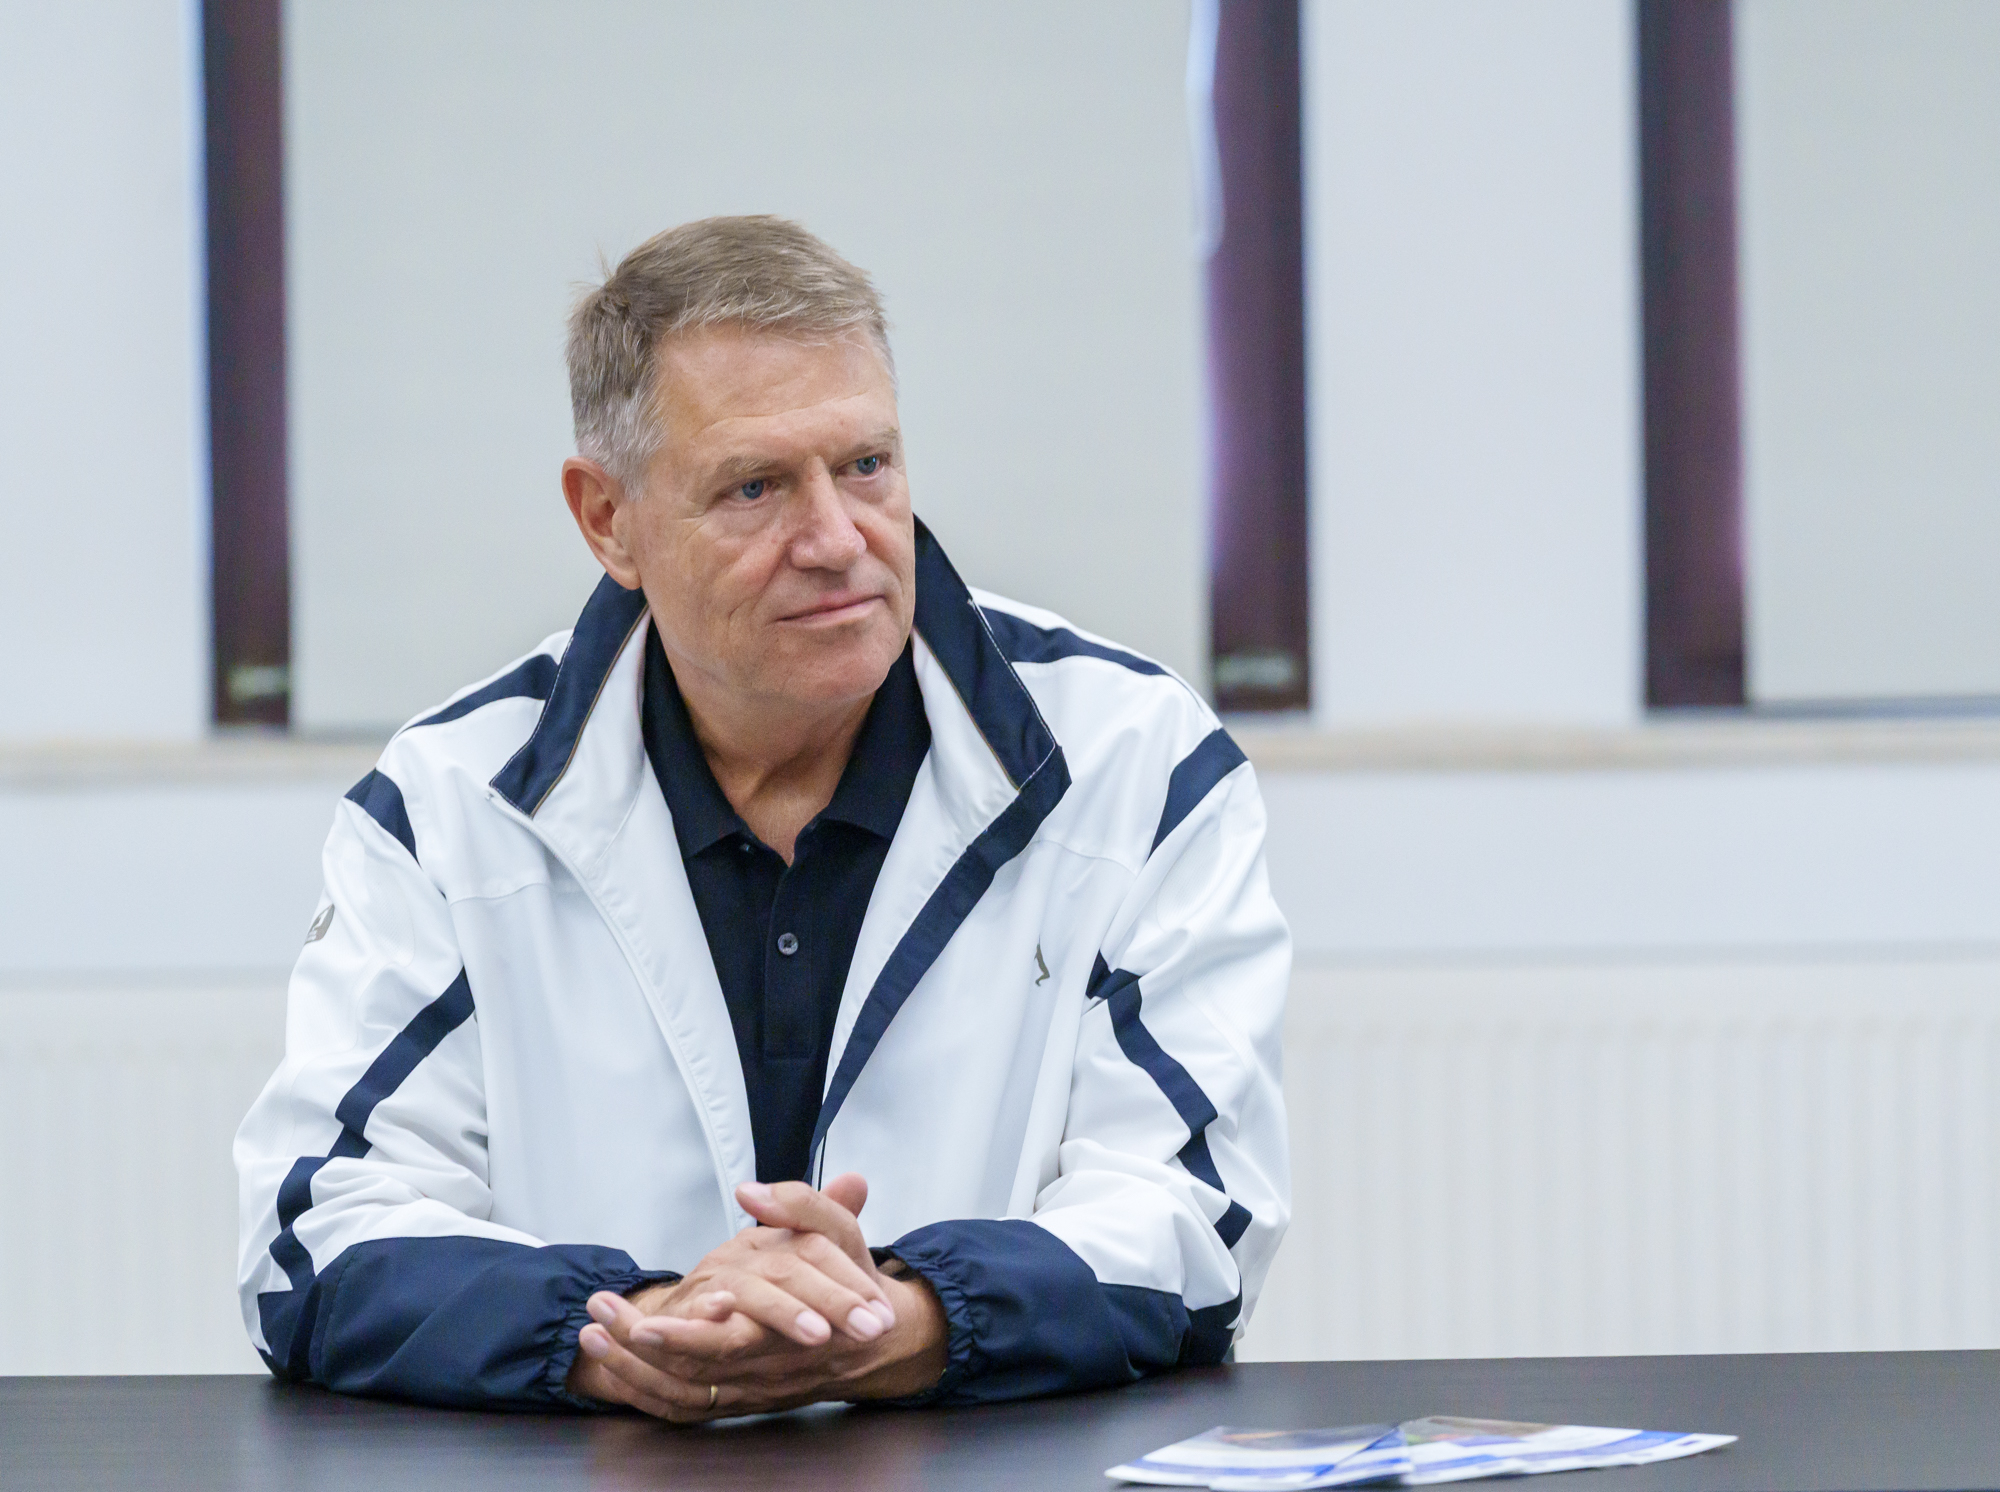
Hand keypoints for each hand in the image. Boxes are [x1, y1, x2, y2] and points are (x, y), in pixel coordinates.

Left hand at [566, 1173, 947, 1419]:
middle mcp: (769, 1369)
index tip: (645, 1321)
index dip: (686, 1337)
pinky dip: (644, 1388)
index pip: (731, 1343)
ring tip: (594, 1331)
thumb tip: (751, 1192)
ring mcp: (753, 1388)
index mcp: (795, 1332)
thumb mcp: (838, 1234)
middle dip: (642, 1350)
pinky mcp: (740, 1397)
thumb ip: (800, 1206)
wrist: (877, 1341)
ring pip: (685, 1391)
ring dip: (633, 1368)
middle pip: (697, 1374)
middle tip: (602, 1320)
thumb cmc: (852, 1284)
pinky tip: (608, 1360)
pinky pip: (684, 1405)